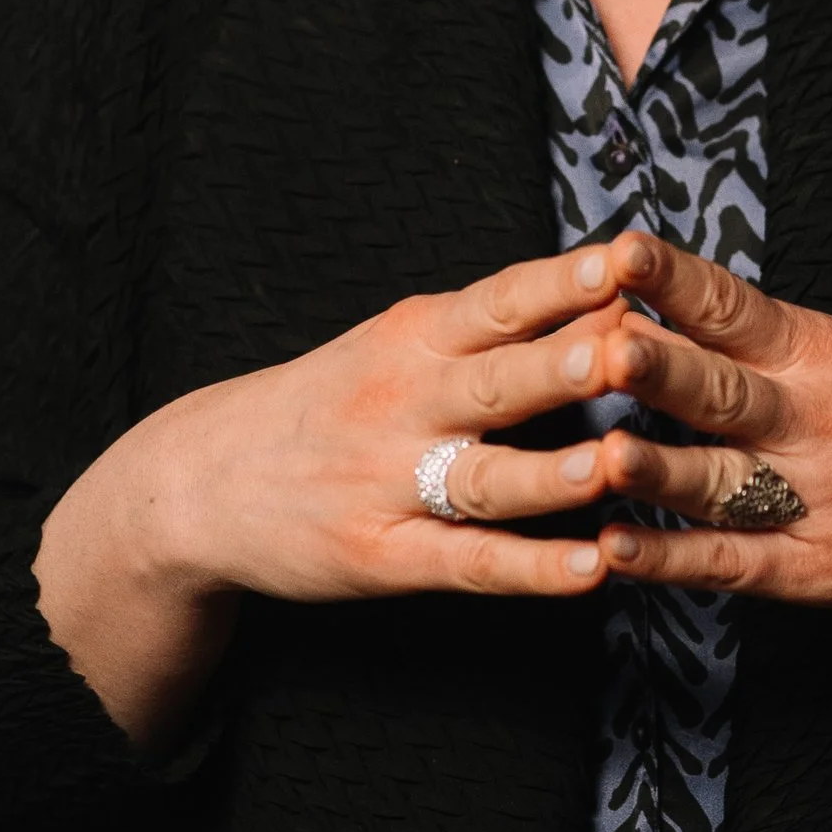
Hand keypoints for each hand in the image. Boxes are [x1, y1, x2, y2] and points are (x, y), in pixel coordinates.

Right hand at [35, 245, 651, 739]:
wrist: (201, 480)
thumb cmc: (329, 401)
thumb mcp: (393, 342)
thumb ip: (488, 325)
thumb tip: (613, 290)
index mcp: (413, 338)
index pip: (498, 302)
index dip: (564, 282)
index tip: (628, 262)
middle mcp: (404, 403)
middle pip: (496, 381)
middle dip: (563, 364)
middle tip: (630, 348)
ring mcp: (391, 483)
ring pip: (485, 478)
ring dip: (551, 472)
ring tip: (611, 463)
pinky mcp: (384, 556)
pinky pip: (469, 564)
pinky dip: (531, 569)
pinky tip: (590, 569)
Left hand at [556, 233, 831, 617]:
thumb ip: (761, 342)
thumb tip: (653, 309)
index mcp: (821, 354)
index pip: (736, 308)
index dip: (677, 281)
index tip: (623, 250)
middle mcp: (815, 421)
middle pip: (724, 392)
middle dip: (662, 371)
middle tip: (605, 348)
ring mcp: (814, 499)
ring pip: (719, 482)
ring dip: (656, 471)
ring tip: (600, 456)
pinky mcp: (815, 570)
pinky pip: (731, 563)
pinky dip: (671, 560)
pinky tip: (616, 550)